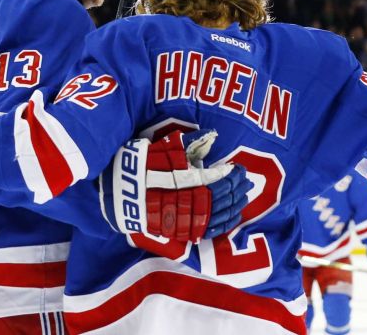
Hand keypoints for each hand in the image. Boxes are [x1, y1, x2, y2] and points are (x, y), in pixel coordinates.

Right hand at [100, 129, 251, 242]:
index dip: (233, 174)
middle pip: (224, 197)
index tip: (239, 168)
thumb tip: (211, 135)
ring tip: (244, 197)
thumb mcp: (164, 149)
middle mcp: (191, 200)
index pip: (221, 179)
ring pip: (220, 214)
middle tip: (247, 181)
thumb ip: (190, 143)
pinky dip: (224, 224)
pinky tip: (233, 216)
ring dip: (235, 205)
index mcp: (190, 180)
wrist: (119, 192)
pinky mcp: (182, 230)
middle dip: (238, 188)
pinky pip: (210, 230)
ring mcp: (187, 218)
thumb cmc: (141, 166)